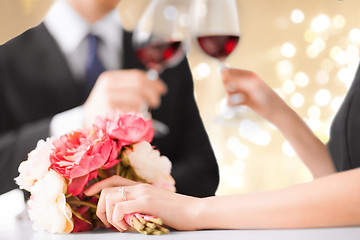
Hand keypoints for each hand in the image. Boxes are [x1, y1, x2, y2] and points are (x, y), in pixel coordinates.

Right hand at [83, 69, 166, 127]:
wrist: (86, 122)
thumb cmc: (104, 109)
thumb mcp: (114, 92)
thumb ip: (131, 87)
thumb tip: (155, 86)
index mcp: (110, 78)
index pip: (137, 76)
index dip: (153, 82)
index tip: (161, 89)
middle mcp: (108, 86)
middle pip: (139, 86)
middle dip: (153, 94)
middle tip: (156, 102)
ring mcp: (108, 99)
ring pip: (137, 99)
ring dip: (145, 107)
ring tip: (144, 112)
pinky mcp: (110, 113)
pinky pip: (132, 113)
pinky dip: (138, 117)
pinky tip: (137, 119)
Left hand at [84, 176, 200, 230]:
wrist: (194, 211)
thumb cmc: (177, 212)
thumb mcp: (156, 206)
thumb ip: (140, 207)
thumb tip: (124, 217)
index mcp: (141, 187)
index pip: (113, 179)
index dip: (97, 185)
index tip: (88, 194)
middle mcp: (139, 187)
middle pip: (106, 190)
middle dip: (99, 208)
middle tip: (107, 222)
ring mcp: (142, 193)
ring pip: (109, 198)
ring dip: (108, 215)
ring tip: (118, 226)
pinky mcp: (146, 202)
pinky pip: (119, 208)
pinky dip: (116, 219)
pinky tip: (125, 226)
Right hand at [221, 67, 286, 121]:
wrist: (274, 110)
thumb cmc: (265, 95)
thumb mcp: (251, 83)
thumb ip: (237, 78)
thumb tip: (223, 72)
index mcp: (246, 74)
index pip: (229, 71)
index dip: (226, 77)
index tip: (228, 84)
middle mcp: (243, 82)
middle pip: (227, 82)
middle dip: (229, 88)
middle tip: (238, 92)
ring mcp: (242, 91)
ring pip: (228, 92)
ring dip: (232, 97)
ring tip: (242, 99)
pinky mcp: (241, 101)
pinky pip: (231, 101)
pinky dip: (233, 103)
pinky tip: (241, 104)